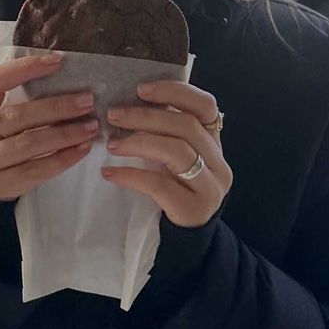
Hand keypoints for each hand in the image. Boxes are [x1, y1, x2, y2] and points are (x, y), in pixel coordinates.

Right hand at [0, 53, 101, 201]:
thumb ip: (14, 111)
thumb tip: (63, 85)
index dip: (24, 68)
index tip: (58, 62)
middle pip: (15, 116)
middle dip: (55, 107)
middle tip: (87, 101)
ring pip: (25, 144)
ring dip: (63, 134)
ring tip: (90, 127)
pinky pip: (32, 171)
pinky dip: (60, 160)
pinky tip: (81, 150)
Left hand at [100, 80, 231, 227]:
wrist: (189, 239)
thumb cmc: (177, 190)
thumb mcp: (178, 158)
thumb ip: (167, 133)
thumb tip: (127, 102)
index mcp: (214, 141)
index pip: (205, 105)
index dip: (175, 92)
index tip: (140, 89)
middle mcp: (218, 162)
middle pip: (186, 126)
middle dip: (145, 117)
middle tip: (113, 115)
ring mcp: (210, 187)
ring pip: (177, 151)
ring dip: (139, 142)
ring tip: (111, 144)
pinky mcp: (193, 209)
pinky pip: (160, 185)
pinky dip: (132, 176)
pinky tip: (110, 174)